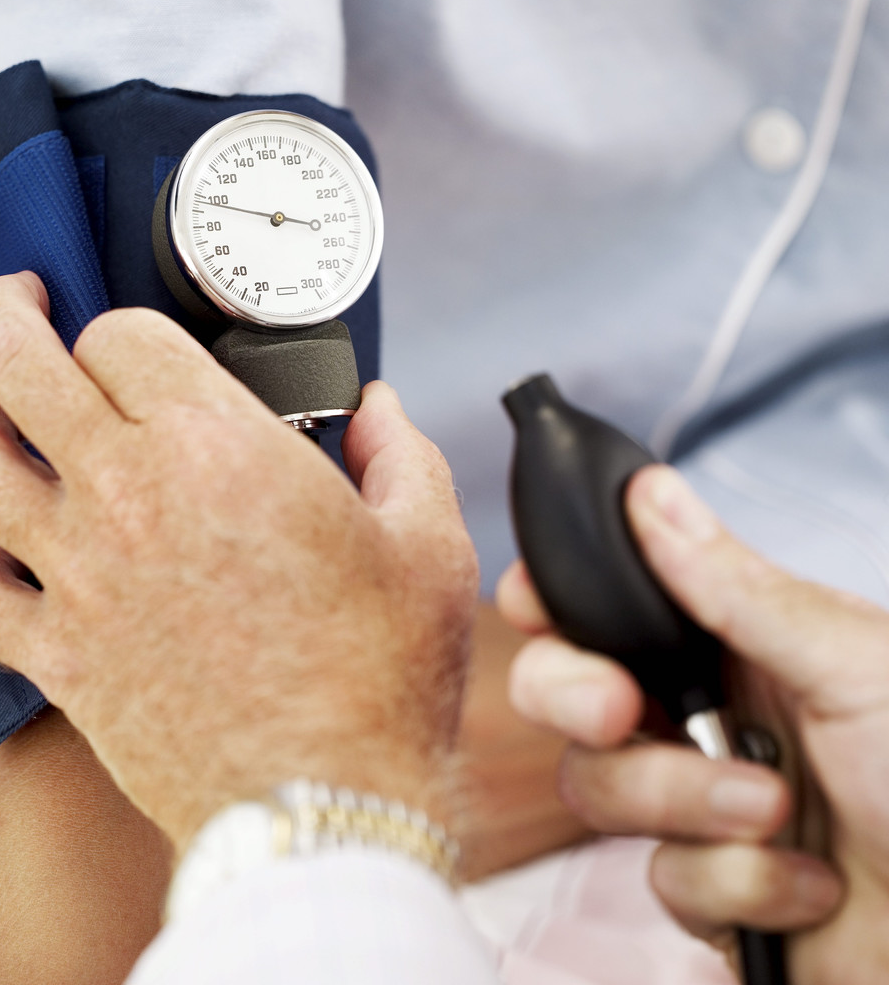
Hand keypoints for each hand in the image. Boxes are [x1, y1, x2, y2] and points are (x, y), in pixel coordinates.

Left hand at [0, 272, 478, 851]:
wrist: (324, 803)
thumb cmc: (385, 675)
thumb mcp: (430, 542)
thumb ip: (400, 453)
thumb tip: (378, 408)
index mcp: (220, 447)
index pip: (121, 334)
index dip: (126, 323)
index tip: (137, 338)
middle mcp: (130, 496)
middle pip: (16, 367)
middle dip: (4, 315)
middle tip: (12, 302)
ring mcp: (80, 577)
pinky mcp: (61, 657)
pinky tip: (9, 561)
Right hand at [498, 464, 888, 981]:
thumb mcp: (849, 661)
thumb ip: (735, 587)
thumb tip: (651, 495)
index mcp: (728, 641)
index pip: (604, 601)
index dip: (550, 597)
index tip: (532, 605)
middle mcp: (697, 710)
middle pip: (561, 688)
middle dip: (573, 696)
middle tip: (617, 711)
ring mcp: (695, 799)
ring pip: (598, 786)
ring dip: (685, 802)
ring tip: (777, 809)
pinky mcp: (708, 884)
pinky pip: (665, 878)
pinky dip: (740, 885)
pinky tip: (811, 885)